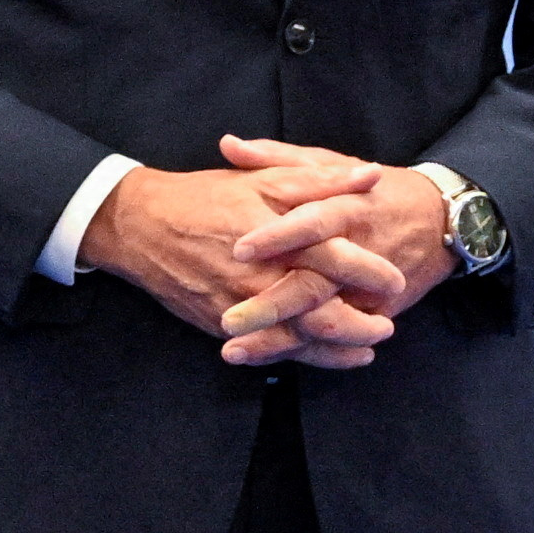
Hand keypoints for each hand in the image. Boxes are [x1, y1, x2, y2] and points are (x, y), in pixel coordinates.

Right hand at [87, 152, 413, 372]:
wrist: (139, 225)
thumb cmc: (203, 198)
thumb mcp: (264, 178)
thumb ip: (321, 180)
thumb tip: (371, 177)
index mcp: (280, 241)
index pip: (340, 264)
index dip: (374, 276)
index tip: (395, 280)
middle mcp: (263, 280)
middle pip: (326, 317)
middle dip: (363, 327)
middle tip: (386, 326)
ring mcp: (240, 307)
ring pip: (299, 341)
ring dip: (337, 351)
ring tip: (364, 351)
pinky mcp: (220, 323)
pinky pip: (266, 347)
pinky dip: (297, 356)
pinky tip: (317, 355)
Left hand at [218, 137, 449, 340]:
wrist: (445, 221)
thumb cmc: (375, 190)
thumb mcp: (331, 164)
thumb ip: (277, 158)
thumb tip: (228, 145)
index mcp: (347, 209)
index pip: (312, 222)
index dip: (278, 237)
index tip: (239, 250)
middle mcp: (359, 253)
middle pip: (315, 284)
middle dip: (272, 304)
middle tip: (229, 320)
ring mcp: (369, 289)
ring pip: (323, 320)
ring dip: (279, 339)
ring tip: (233, 350)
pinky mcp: (377, 313)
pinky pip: (337, 337)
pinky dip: (303, 351)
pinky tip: (263, 359)